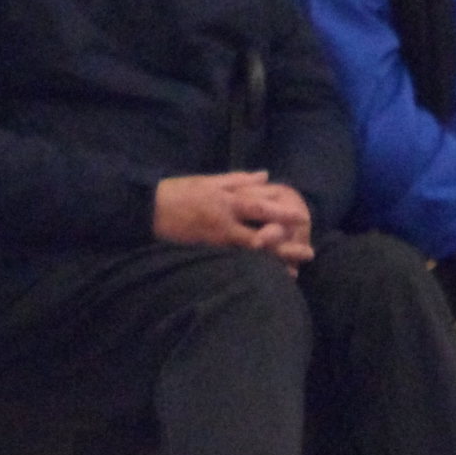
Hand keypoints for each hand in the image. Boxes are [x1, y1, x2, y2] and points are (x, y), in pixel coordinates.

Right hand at [153, 172, 312, 266]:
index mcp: (228, 197)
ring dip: (272, 261)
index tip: (304, 218)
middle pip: (262, 230)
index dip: (283, 211)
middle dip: (286, 242)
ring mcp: (216, 235)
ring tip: (292, 273)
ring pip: (251, 249)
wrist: (147, 208)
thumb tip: (266, 176)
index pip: (262, 203)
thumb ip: (239, 179)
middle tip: (308, 253)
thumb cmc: (177, 192)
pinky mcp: (205, 249)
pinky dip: (249, 269)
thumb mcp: (209, 180)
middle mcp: (226, 217)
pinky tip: (263, 278)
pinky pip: (232, 261)